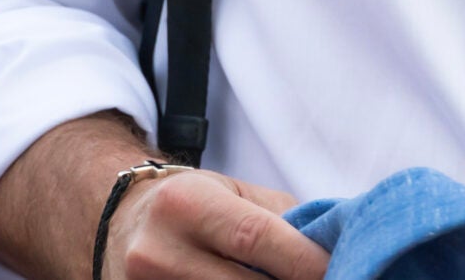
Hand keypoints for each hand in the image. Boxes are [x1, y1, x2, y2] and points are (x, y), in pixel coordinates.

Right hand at [101, 166, 326, 279]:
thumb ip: (283, 220)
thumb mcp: (234, 193)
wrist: (121, 221)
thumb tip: (339, 247)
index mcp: (186, 204)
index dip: (305, 261)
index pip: (256, 237)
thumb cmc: (193, 204)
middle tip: (337, 278)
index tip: (344, 269)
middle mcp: (158, 252)